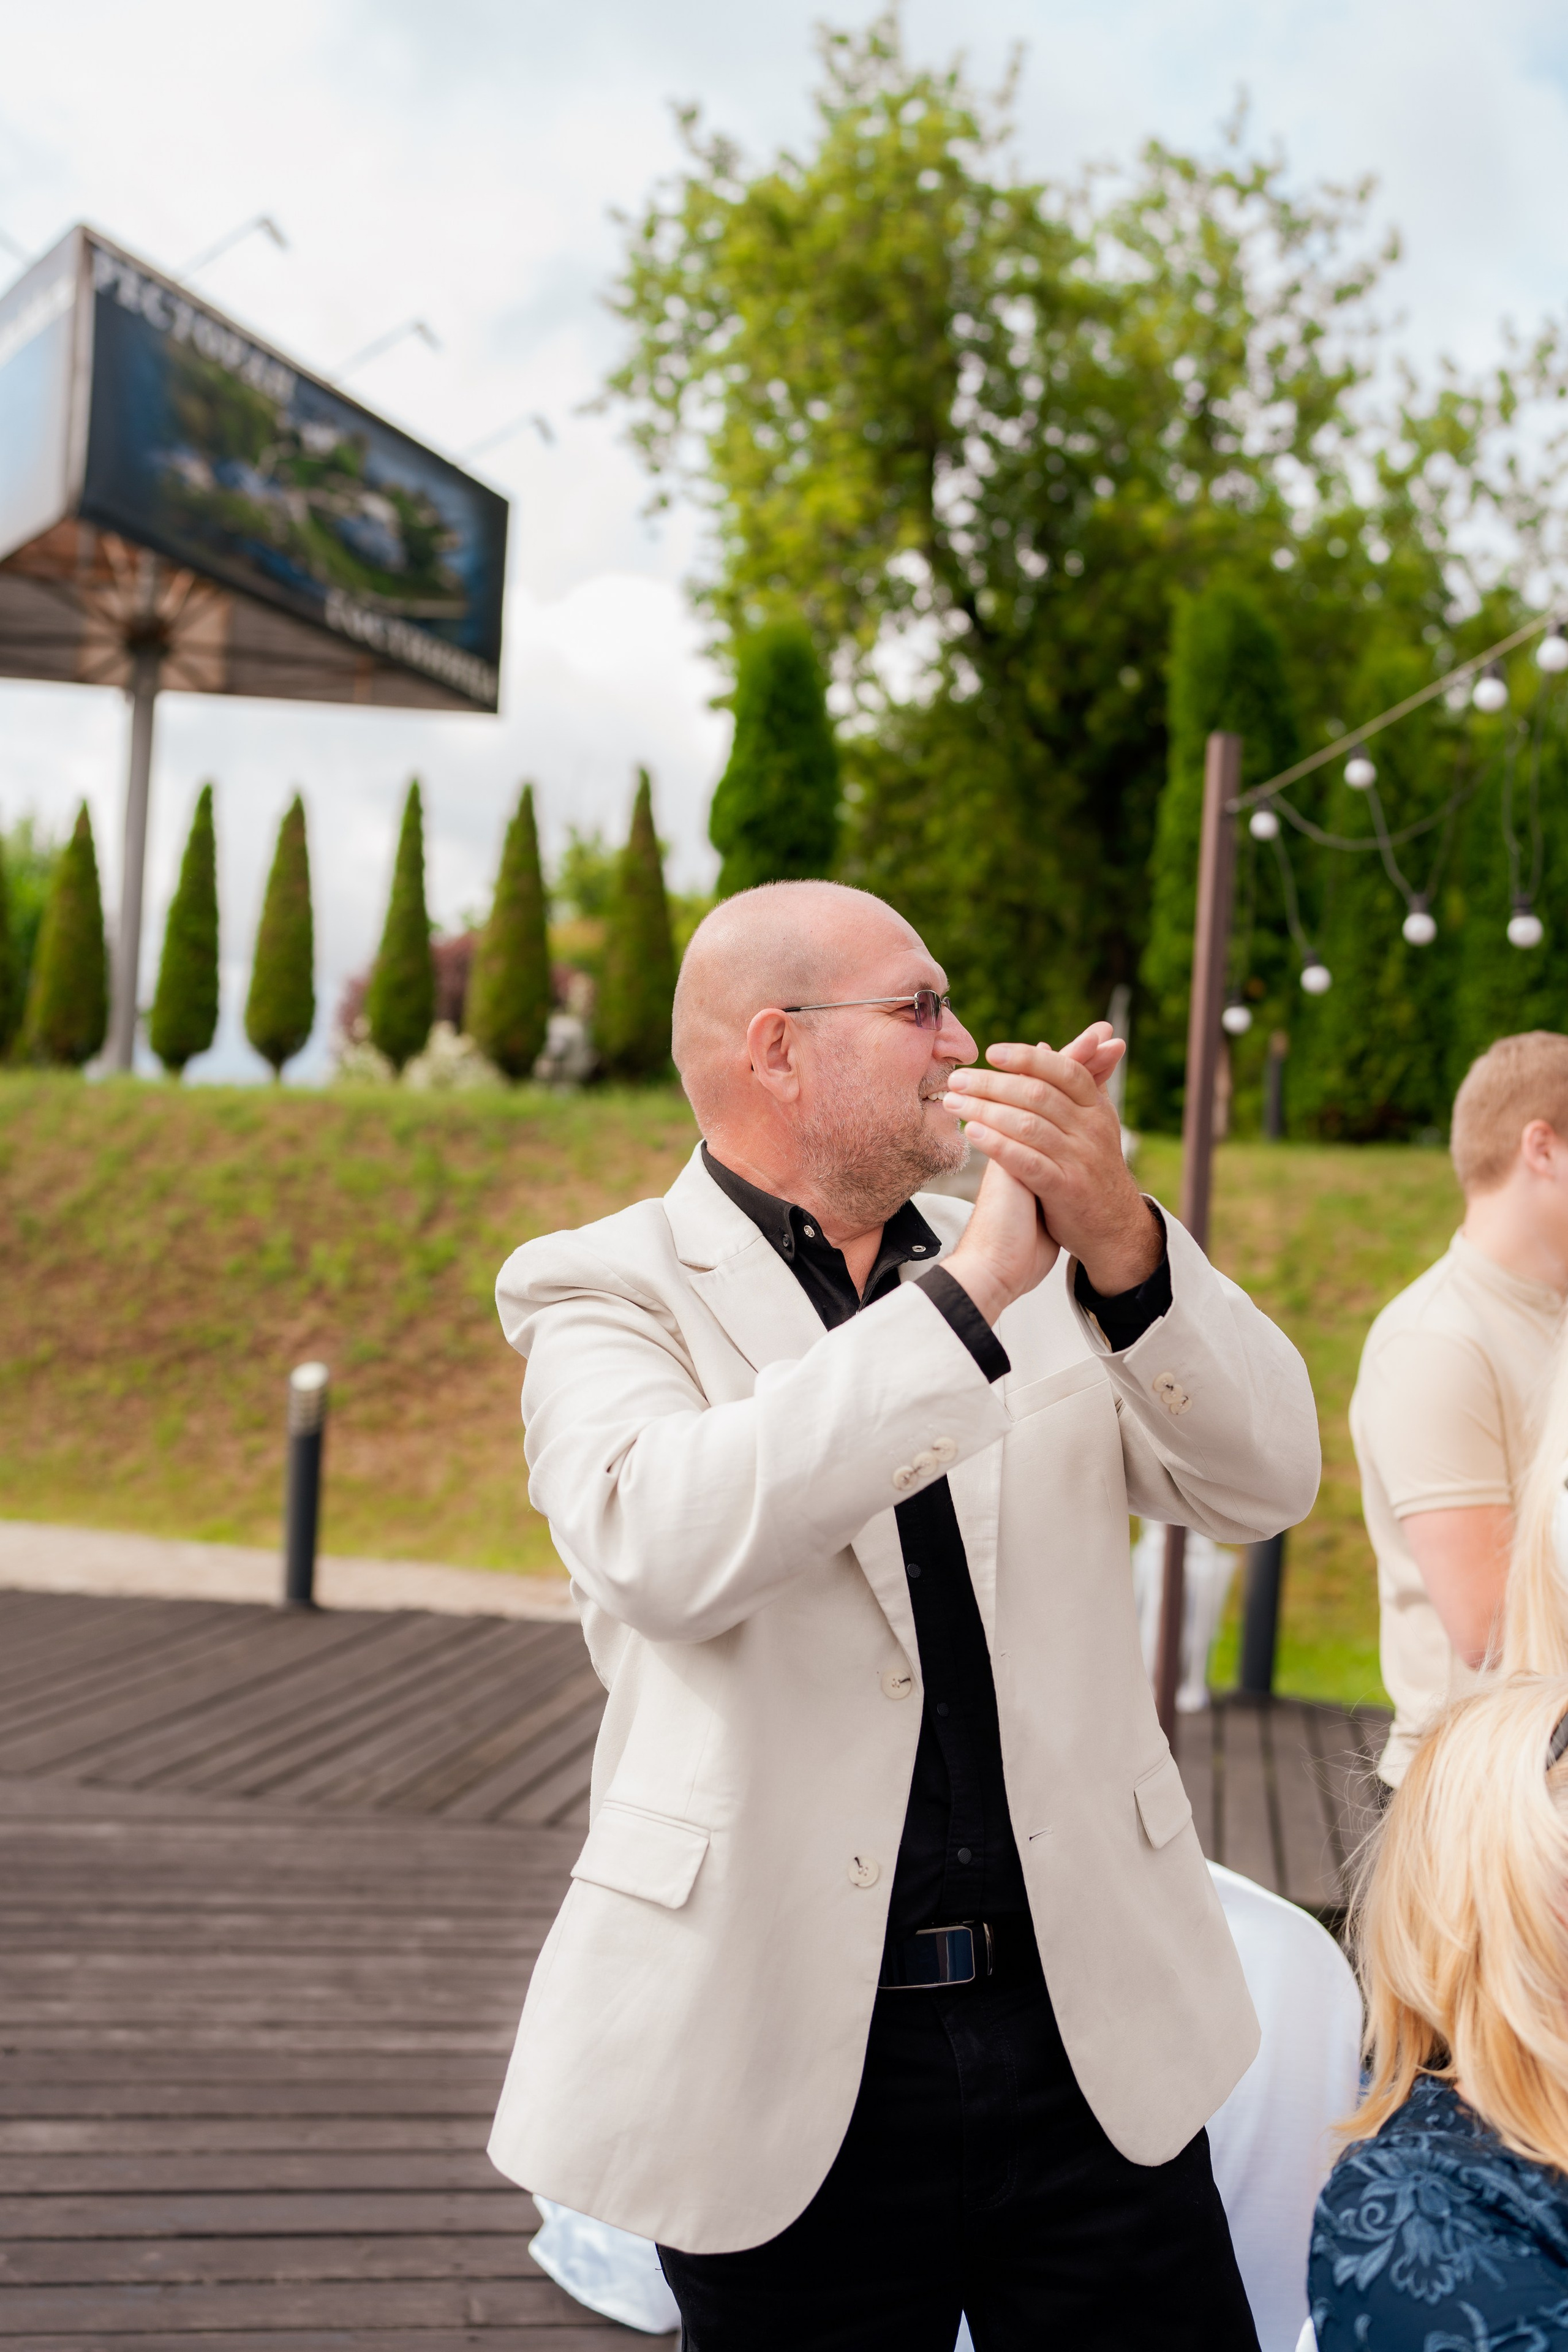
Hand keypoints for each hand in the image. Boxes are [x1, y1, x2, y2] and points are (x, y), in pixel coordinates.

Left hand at [943, 1024, 1162, 1295]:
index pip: (1063, 1070)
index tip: (991, 1053)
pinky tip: (971, 1133)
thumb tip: (1042, 1045)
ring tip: (953, 1103)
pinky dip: (997, 1144)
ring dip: (984, 1110)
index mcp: (1096, 1108)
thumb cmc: (1092, 1167)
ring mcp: (1080, 1159)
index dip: (1026, 1059)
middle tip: (956, 1079)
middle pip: (1038, 1095)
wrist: (1113, 1227)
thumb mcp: (1092, 1121)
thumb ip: (1071, 1084)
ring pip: (1027, 1125)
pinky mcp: (1066, 1189)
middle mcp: (1092, 1129)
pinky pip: (1027, 1161)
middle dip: (992, 1083)